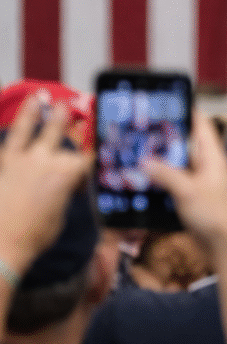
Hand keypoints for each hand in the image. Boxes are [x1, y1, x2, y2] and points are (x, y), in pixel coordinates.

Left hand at [0, 96, 94, 273]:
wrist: (2, 246)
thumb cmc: (35, 236)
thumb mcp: (61, 214)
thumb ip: (65, 194)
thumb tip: (66, 187)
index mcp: (68, 172)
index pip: (87, 157)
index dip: (93, 157)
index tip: (99, 152)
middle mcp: (46, 160)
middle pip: (60, 133)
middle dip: (66, 119)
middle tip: (69, 106)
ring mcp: (21, 160)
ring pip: (29, 129)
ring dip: (34, 112)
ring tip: (38, 97)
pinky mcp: (3, 165)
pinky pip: (6, 143)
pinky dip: (7, 132)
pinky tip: (6, 122)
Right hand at [144, 110, 226, 249]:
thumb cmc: (216, 216)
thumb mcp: (187, 191)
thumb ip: (166, 174)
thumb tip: (145, 161)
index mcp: (212, 156)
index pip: (200, 123)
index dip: (184, 110)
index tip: (164, 102)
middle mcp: (207, 166)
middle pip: (184, 143)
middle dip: (164, 137)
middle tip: (139, 130)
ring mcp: (200, 182)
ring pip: (177, 164)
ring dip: (159, 161)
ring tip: (134, 153)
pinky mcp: (193, 197)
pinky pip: (174, 182)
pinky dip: (160, 180)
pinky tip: (142, 181)